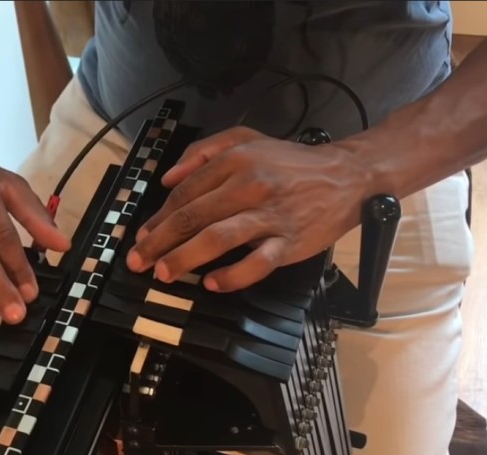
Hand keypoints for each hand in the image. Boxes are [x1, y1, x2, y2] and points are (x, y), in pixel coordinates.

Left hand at [126, 126, 373, 291]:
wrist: (347, 175)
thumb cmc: (290, 162)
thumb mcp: (246, 139)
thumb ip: (203, 151)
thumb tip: (168, 178)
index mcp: (235, 161)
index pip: (185, 192)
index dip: (158, 218)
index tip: (142, 237)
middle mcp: (249, 186)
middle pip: (193, 217)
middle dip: (159, 242)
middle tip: (139, 261)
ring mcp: (270, 215)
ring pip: (218, 238)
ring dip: (185, 258)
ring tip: (164, 273)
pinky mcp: (289, 242)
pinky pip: (257, 263)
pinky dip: (232, 276)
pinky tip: (211, 283)